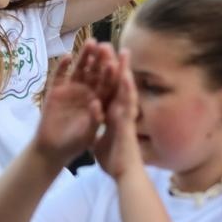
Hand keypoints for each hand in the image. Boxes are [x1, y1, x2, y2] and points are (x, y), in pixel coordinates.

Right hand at [33, 43, 120, 162]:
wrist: (53, 149)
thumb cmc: (74, 144)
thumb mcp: (88, 135)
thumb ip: (95, 120)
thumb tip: (96, 103)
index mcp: (100, 101)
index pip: (108, 84)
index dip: (112, 73)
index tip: (117, 61)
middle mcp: (87, 92)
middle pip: (95, 72)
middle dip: (100, 59)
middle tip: (105, 45)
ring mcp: (71, 90)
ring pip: (80, 69)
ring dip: (84, 56)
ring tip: (90, 42)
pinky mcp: (56, 91)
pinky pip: (60, 75)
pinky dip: (62, 66)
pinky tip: (66, 56)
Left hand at [90, 50, 141, 177]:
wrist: (123, 175)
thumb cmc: (114, 161)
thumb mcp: (100, 140)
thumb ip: (98, 130)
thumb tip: (92, 126)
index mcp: (112, 113)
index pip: (108, 88)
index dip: (105, 73)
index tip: (102, 57)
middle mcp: (120, 111)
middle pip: (117, 83)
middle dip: (114, 65)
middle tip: (111, 46)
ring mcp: (126, 116)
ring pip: (126, 90)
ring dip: (124, 71)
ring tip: (122, 53)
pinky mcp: (128, 124)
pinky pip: (127, 105)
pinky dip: (127, 91)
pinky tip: (126, 77)